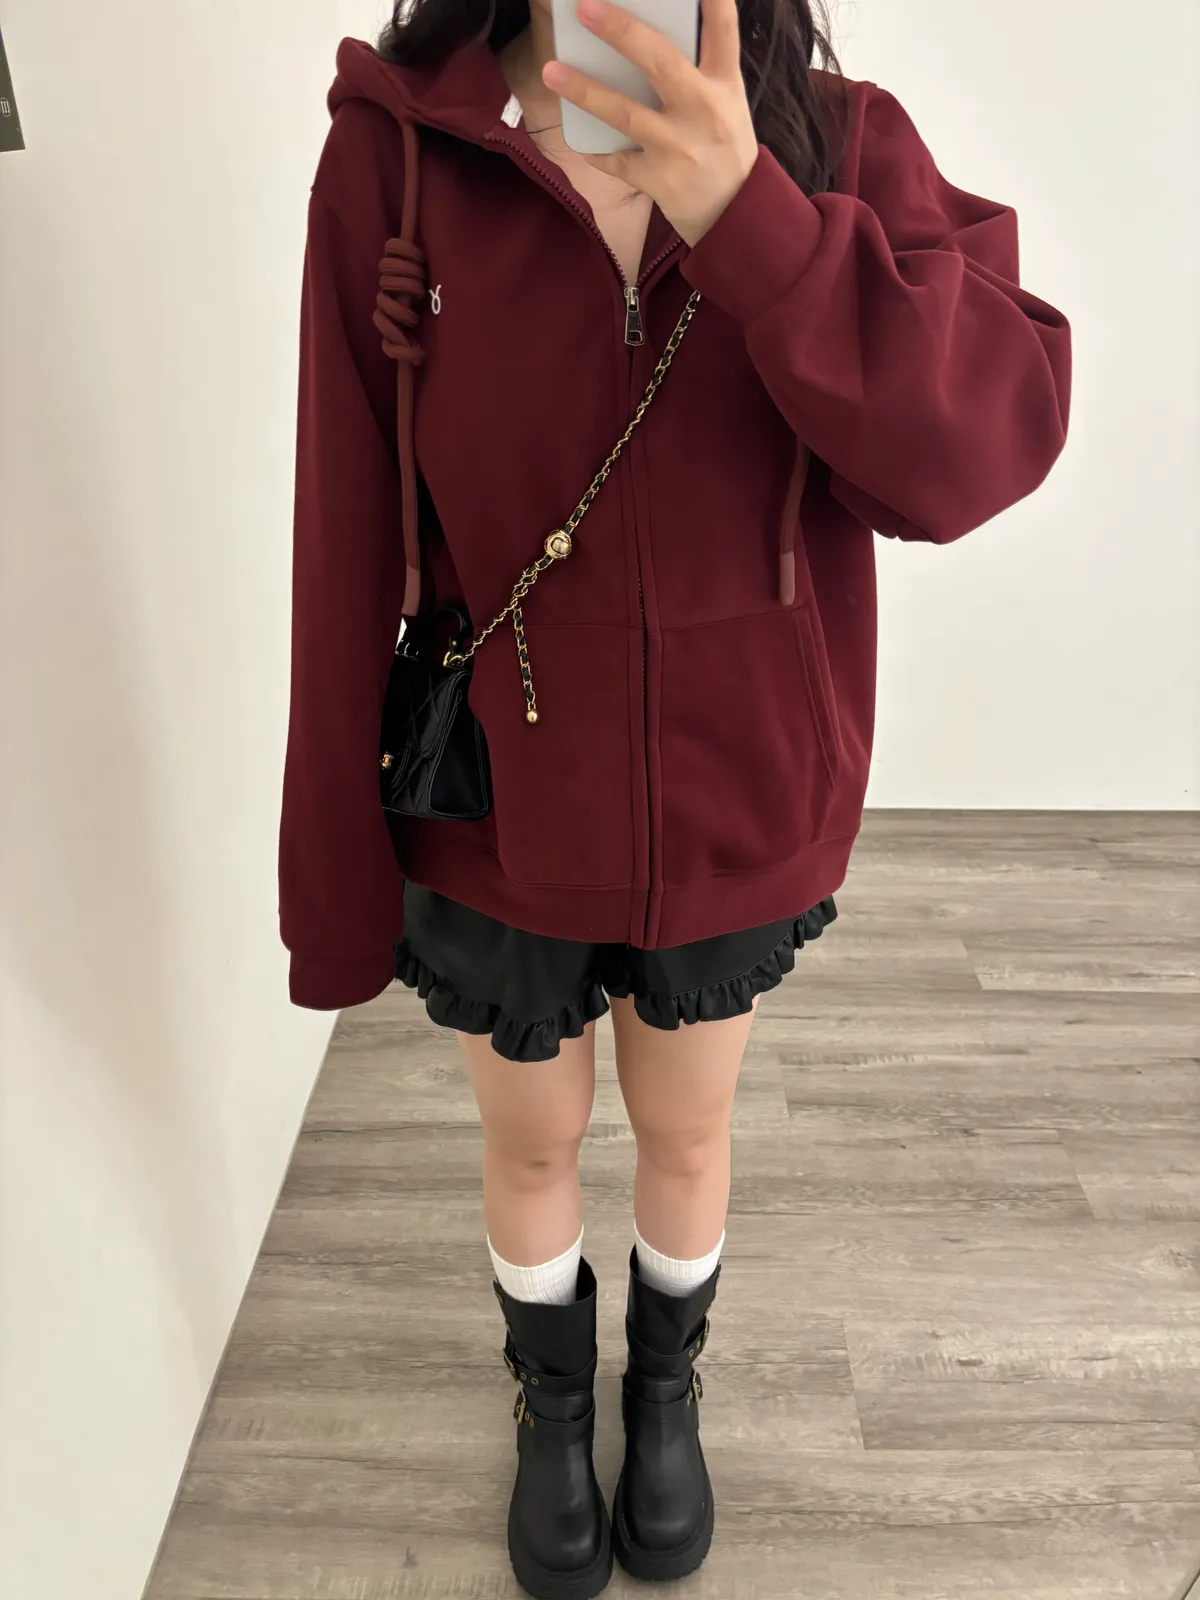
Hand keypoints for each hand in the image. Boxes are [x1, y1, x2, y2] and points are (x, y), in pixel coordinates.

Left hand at [542, 0, 759, 246]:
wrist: (736, 213)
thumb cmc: (722, 145)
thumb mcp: (726, 101)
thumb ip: (699, 68)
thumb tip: (645, 36)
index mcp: (724, 83)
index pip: (722, 29)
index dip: (711, 0)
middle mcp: (703, 109)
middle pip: (660, 62)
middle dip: (621, 32)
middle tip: (585, 8)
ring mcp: (679, 146)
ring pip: (625, 113)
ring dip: (585, 91)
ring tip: (551, 72)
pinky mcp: (660, 179)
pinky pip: (617, 160)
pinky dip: (596, 152)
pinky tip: (580, 142)